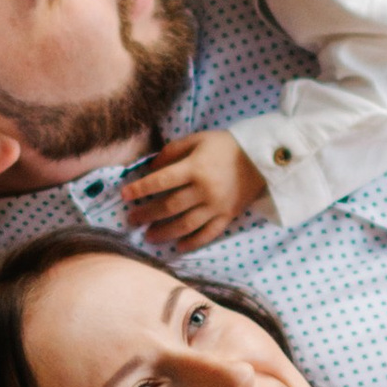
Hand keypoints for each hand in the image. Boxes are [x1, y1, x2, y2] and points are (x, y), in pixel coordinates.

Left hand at [122, 128, 268, 251]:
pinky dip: (192, 243)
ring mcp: (217, 206)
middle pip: (169, 206)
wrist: (262, 158)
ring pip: (185, 225)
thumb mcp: (197, 139)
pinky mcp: (228, 216)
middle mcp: (204, 189)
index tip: (124, 195)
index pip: (161, 181)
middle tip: (131, 220)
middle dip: (147, 214)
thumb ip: (172, 152)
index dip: (140, 189)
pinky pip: (208, 234)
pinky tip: (178, 247)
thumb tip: (151, 168)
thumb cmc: (226, 145)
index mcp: (195, 168)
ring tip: (148, 236)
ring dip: (164, 232)